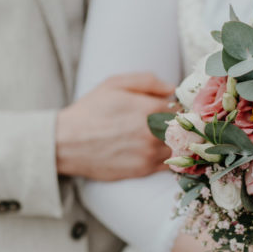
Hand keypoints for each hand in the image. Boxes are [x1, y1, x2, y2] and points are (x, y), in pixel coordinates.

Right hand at [56, 72, 173, 180]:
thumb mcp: (115, 83)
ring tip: (167, 139)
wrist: (67, 143)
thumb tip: (171, 89)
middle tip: (175, 126)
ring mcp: (150, 153)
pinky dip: (171, 160)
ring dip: (178, 144)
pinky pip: (170, 166)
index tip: (175, 110)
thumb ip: (147, 81)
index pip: (183, 108)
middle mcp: (155, 132)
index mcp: (151, 108)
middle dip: (183, 127)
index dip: (181, 108)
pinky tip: (161, 152)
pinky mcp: (143, 170)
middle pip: (185, 130)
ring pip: (180, 149)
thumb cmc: (90, 110)